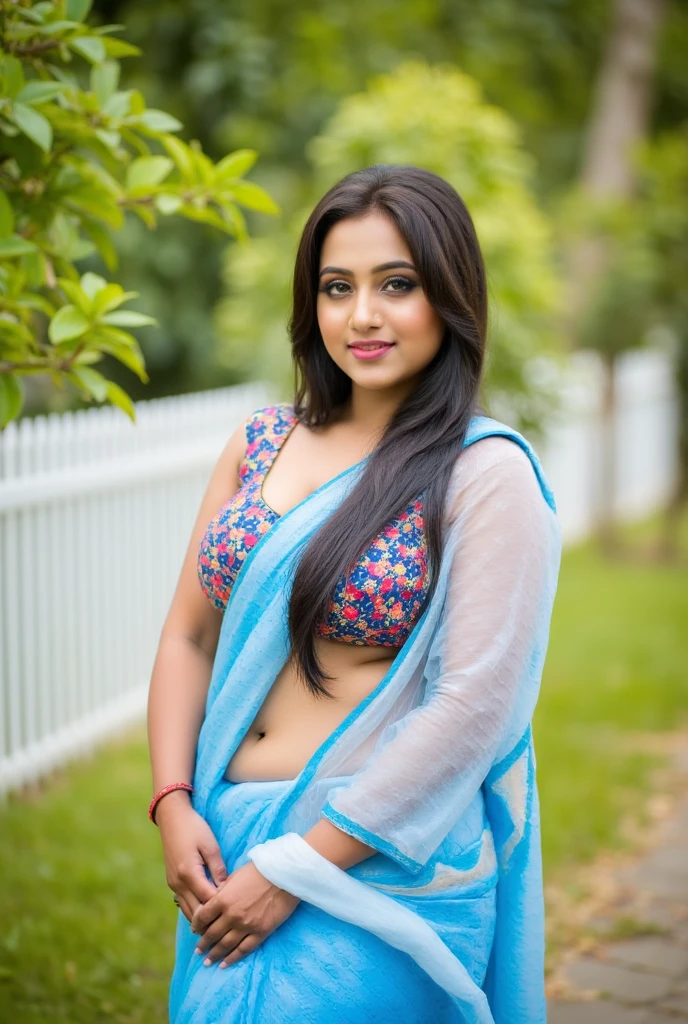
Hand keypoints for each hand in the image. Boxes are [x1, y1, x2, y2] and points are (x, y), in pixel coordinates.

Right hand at [156, 790, 227, 922]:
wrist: (172, 818)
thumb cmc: (194, 828)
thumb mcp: (210, 846)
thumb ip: (218, 869)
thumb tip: (227, 889)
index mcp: (188, 873)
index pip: (208, 900)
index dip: (223, 908)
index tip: (238, 912)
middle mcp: (178, 883)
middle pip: (196, 913)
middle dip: (212, 921)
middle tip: (231, 928)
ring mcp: (173, 884)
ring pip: (188, 912)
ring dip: (202, 920)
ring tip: (221, 925)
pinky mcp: (172, 882)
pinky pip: (184, 903)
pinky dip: (195, 911)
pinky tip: (208, 913)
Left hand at [190, 861, 300, 967]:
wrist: (284, 874)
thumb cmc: (259, 870)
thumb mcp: (235, 876)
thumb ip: (223, 891)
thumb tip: (215, 901)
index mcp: (222, 899)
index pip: (202, 917)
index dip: (196, 925)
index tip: (195, 930)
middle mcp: (231, 915)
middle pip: (212, 934)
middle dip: (203, 944)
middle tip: (198, 951)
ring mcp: (246, 926)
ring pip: (225, 945)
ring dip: (215, 955)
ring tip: (207, 962)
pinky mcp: (261, 932)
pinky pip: (244, 949)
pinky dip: (233, 958)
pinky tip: (225, 964)